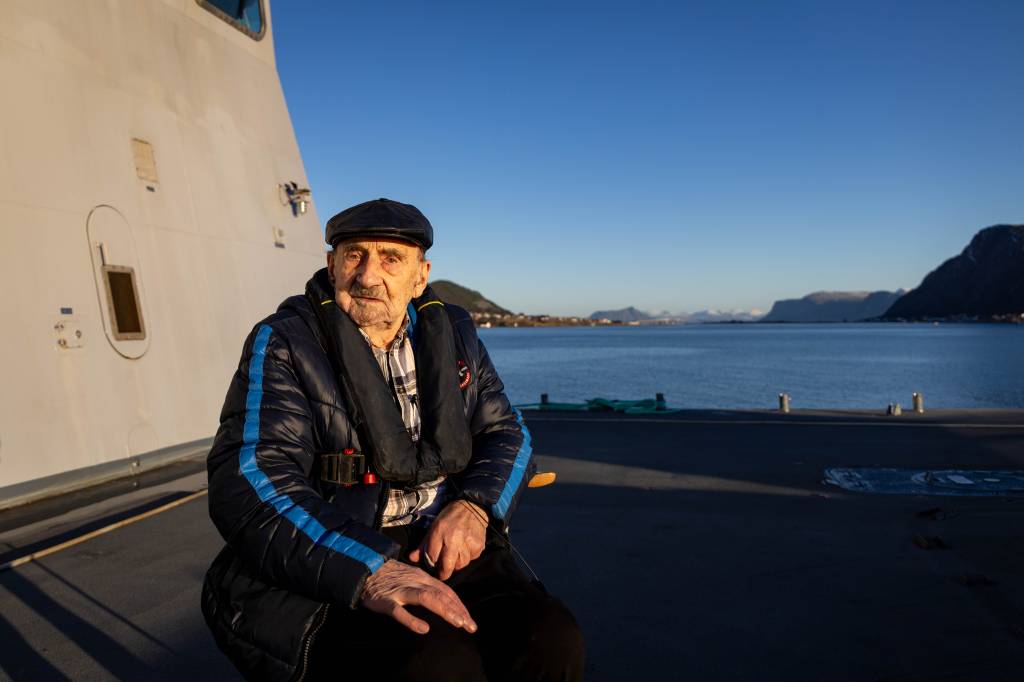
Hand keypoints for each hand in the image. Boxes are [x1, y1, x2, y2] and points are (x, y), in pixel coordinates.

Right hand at [361, 559, 477, 634]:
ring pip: (426, 598)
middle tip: (470, 626)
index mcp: (422, 577)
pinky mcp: (386, 601)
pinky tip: (423, 629)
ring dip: (444, 610)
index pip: (446, 591)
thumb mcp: (411, 577)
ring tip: (458, 623)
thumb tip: (445, 601)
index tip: (469, 619)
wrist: (364, 568)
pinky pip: (399, 611)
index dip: (459, 605)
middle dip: (458, 610)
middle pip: (441, 594)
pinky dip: (412, 620)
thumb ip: (426, 587)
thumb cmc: (389, 576)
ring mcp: (400, 590)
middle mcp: (415, 582)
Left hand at [408, 499, 487, 580]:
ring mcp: (467, 542)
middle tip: (443, 574)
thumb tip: (412, 558)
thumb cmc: (449, 517)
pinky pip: (471, 559)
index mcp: (439, 532)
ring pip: (460, 565)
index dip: (432, 565)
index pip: (432, 557)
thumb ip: (423, 545)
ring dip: (457, 564)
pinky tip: (466, 548)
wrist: (472, 506)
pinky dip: (468, 557)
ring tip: (455, 556)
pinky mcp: (478, 545)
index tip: (433, 567)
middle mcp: (453, 538)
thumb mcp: (434, 527)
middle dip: (444, 573)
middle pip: (447, 566)